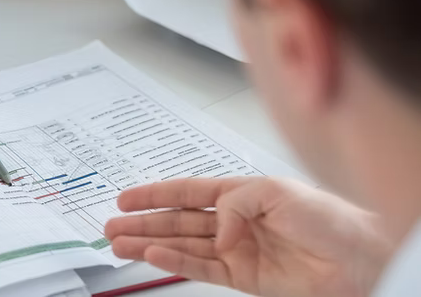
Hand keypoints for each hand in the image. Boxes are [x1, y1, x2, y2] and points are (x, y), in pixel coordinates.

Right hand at [105, 177, 391, 296]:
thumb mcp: (275, 192)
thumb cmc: (328, 217)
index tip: (125, 198)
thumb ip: (235, 205)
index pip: (187, 192)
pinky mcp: (245, 278)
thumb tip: (215, 231)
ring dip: (150, 244)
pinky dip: (176, 262)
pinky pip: (202, 268)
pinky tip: (154, 257)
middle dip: (143, 222)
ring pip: (182, 245)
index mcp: (240, 193)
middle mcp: (234, 220)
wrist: (360, 258)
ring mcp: (237, 250)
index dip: (154, 194)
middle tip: (112, 226)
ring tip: (120, 244)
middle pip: (177, 220)